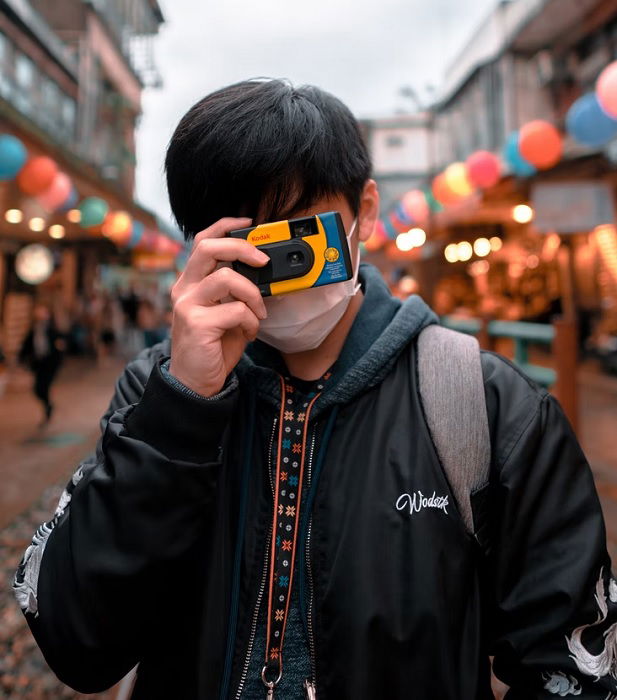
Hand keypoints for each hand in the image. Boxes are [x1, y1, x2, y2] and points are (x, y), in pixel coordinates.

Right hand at [169, 217, 268, 396]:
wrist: (196, 383)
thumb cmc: (213, 348)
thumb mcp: (227, 313)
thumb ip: (236, 293)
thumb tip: (263, 274)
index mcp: (191, 283)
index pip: (203, 241)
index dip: (225, 226)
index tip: (249, 223)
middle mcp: (184, 289)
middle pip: (208, 248)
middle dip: (241, 248)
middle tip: (263, 261)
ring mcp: (187, 305)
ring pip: (227, 278)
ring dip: (253, 295)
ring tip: (258, 314)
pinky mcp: (197, 324)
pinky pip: (235, 310)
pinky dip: (250, 321)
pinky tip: (248, 334)